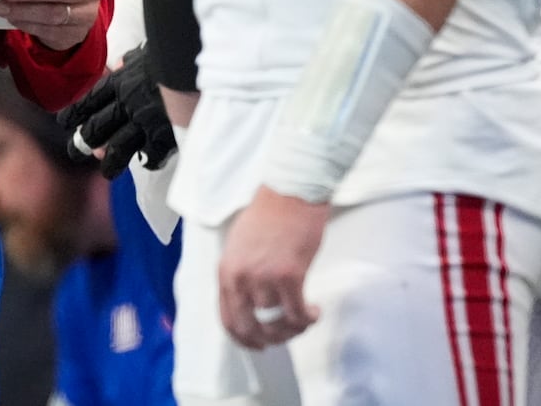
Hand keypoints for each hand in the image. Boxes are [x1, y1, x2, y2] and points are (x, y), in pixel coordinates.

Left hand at [57, 47, 175, 178]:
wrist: (195, 64)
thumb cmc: (174, 54)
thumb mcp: (147, 52)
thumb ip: (132, 61)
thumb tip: (121, 63)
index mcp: (121, 82)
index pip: (91, 100)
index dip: (76, 113)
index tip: (64, 122)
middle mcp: (127, 103)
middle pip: (97, 127)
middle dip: (83, 142)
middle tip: (75, 152)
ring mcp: (144, 122)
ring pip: (117, 148)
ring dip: (110, 162)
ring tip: (106, 172)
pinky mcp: (163, 136)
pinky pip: (150, 155)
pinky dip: (148, 160)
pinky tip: (146, 162)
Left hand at [218, 186, 328, 348]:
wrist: (290, 194)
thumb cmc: (269, 215)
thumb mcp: (239, 245)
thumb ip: (240, 274)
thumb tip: (251, 303)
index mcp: (225, 270)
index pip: (227, 317)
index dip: (242, 338)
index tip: (257, 345)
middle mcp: (240, 277)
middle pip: (248, 327)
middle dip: (268, 340)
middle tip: (284, 337)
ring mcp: (264, 277)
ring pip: (275, 322)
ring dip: (292, 327)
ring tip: (303, 317)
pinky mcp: (290, 276)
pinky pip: (297, 313)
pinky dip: (307, 318)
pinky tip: (314, 311)